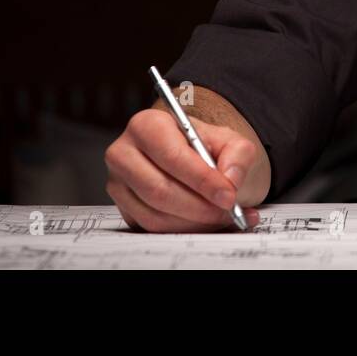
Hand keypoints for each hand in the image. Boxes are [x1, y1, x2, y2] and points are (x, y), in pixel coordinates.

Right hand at [104, 108, 262, 232]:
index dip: (202, 179)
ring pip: (155, 214)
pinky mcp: (124, 208)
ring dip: (194, 222)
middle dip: (200, 206)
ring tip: (223, 217)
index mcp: (147, 125)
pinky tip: (207, 222)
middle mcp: (124, 153)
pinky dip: (185, 230)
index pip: (172, 156)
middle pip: (159, 189)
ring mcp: (119, 184)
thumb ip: (237, 154)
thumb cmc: (205, 148)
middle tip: (227, 211)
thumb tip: (230, 179)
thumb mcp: (229, 141)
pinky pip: (152, 228)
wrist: (193, 160)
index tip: (228, 195)